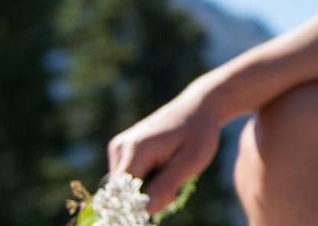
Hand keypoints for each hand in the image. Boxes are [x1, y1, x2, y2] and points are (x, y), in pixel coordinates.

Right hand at [107, 92, 223, 212]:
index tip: (166, 196)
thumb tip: (145, 209)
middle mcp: (120, 148)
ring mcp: (118, 148)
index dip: (142, 203)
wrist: (198, 108)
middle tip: (175, 183)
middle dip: (148, 196)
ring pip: (127, 187)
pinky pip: (129, 178)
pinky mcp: (122, 151)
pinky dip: (147, 180)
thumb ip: (167, 186)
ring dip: (149, 188)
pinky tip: (164, 168)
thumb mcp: (191, 162)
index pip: (123, 192)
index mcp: (135, 149)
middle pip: (124, 191)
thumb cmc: (198, 134)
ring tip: (171, 172)